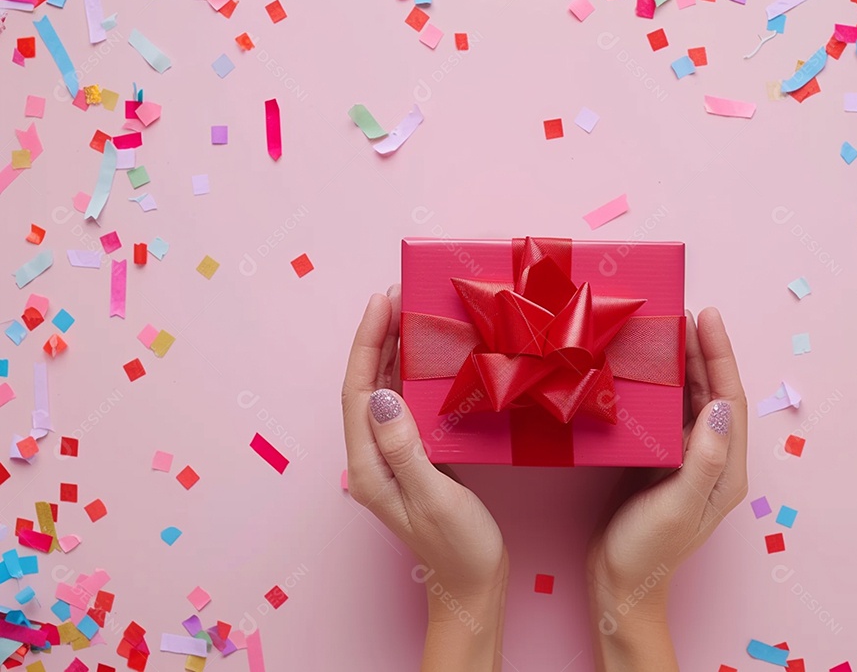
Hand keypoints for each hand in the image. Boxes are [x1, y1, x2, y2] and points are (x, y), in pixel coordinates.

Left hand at [343, 286, 507, 671]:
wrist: (473, 587)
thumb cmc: (458, 549)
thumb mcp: (432, 498)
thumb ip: (405, 448)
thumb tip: (383, 396)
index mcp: (369, 467)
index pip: (358, 392)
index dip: (368, 343)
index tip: (382, 302)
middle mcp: (374, 458)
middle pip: (367, 386)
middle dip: (378, 337)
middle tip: (398, 294)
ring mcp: (394, 457)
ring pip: (386, 392)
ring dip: (394, 351)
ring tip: (409, 312)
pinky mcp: (416, 457)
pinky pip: (408, 405)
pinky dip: (413, 375)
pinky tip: (427, 357)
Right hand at [586, 307, 748, 671]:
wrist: (618, 586)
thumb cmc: (648, 551)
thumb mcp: (678, 504)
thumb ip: (703, 457)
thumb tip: (721, 404)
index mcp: (726, 470)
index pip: (731, 400)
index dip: (720, 355)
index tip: (707, 317)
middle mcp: (712, 460)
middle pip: (713, 394)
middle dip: (702, 352)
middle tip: (683, 312)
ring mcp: (686, 461)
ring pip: (690, 401)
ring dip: (681, 366)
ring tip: (666, 330)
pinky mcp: (660, 462)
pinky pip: (666, 415)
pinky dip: (660, 388)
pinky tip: (644, 370)